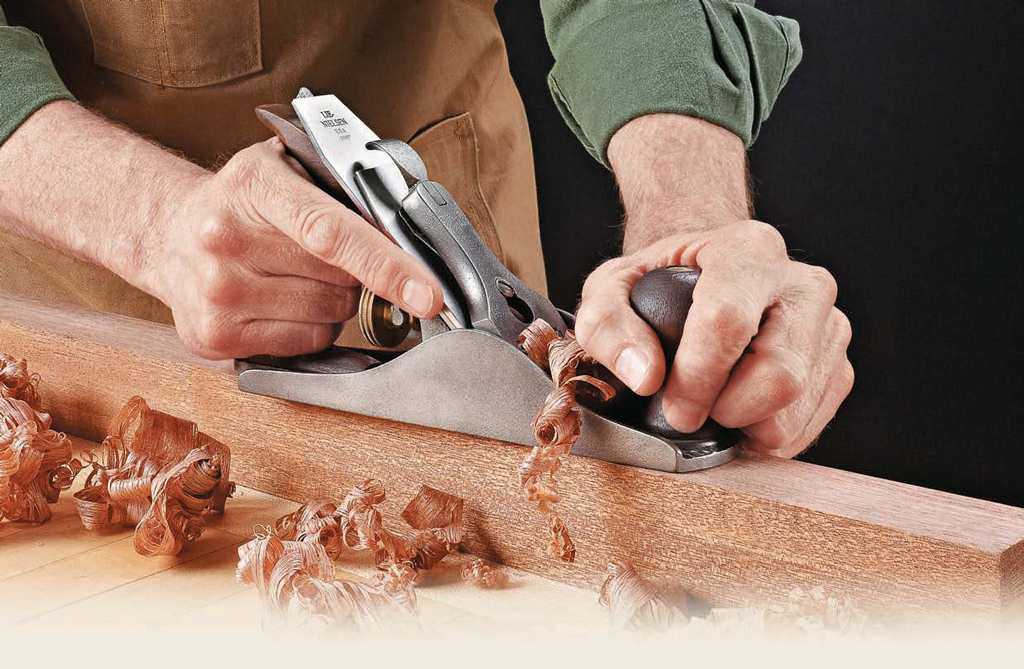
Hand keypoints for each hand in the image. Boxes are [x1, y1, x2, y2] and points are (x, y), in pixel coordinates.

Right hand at [146, 138, 442, 358]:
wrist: (165, 232)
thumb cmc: (243, 200)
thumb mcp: (287, 167)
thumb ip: (344, 186)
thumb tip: (410, 229)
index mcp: (253, 186)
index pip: (330, 232)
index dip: (387, 266)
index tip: (428, 294)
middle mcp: (225, 239)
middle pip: (339, 281)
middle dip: (355, 273)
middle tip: (325, 254)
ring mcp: (216, 294)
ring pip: (328, 318)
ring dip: (333, 301)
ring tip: (295, 274)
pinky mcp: (213, 337)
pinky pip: (306, 345)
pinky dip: (310, 327)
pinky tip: (280, 299)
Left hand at [575, 222, 851, 456]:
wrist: (704, 281)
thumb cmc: (658, 286)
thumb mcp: (610, 289)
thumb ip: (607, 325)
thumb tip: (645, 377)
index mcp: (749, 249)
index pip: (728, 320)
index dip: (696, 376)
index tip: (671, 406)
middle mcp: (804, 284)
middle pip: (779, 375)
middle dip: (725, 409)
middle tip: (689, 410)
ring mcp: (831, 326)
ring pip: (795, 409)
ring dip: (743, 426)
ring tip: (713, 404)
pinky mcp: (839, 367)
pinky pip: (806, 426)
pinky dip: (764, 434)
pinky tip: (738, 411)